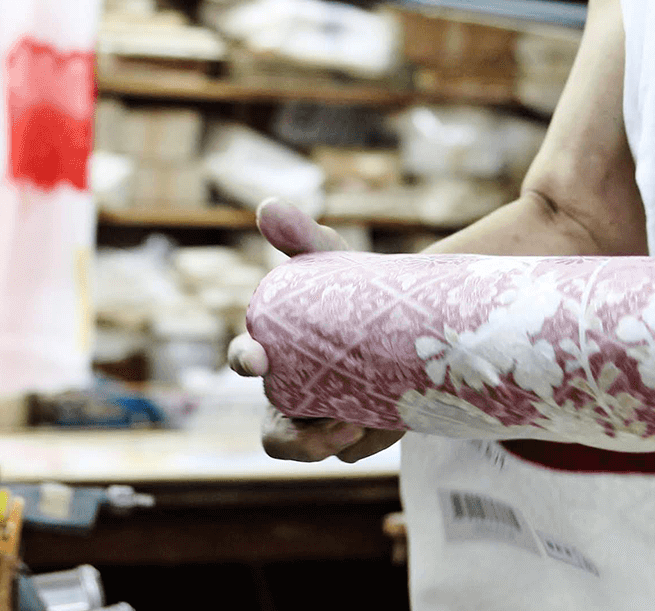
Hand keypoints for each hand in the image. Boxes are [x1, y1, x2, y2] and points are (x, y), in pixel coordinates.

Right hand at [226, 198, 403, 463]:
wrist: (409, 314)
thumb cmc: (354, 286)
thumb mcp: (332, 259)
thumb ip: (301, 234)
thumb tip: (267, 206)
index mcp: (273, 349)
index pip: (246, 361)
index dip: (245, 362)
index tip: (259, 359)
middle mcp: (292, 392)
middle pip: (276, 435)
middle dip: (296, 440)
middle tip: (333, 424)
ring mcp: (323, 418)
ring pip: (315, 449)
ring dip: (332, 444)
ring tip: (363, 421)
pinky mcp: (359, 433)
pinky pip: (357, 449)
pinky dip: (371, 438)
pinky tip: (394, 417)